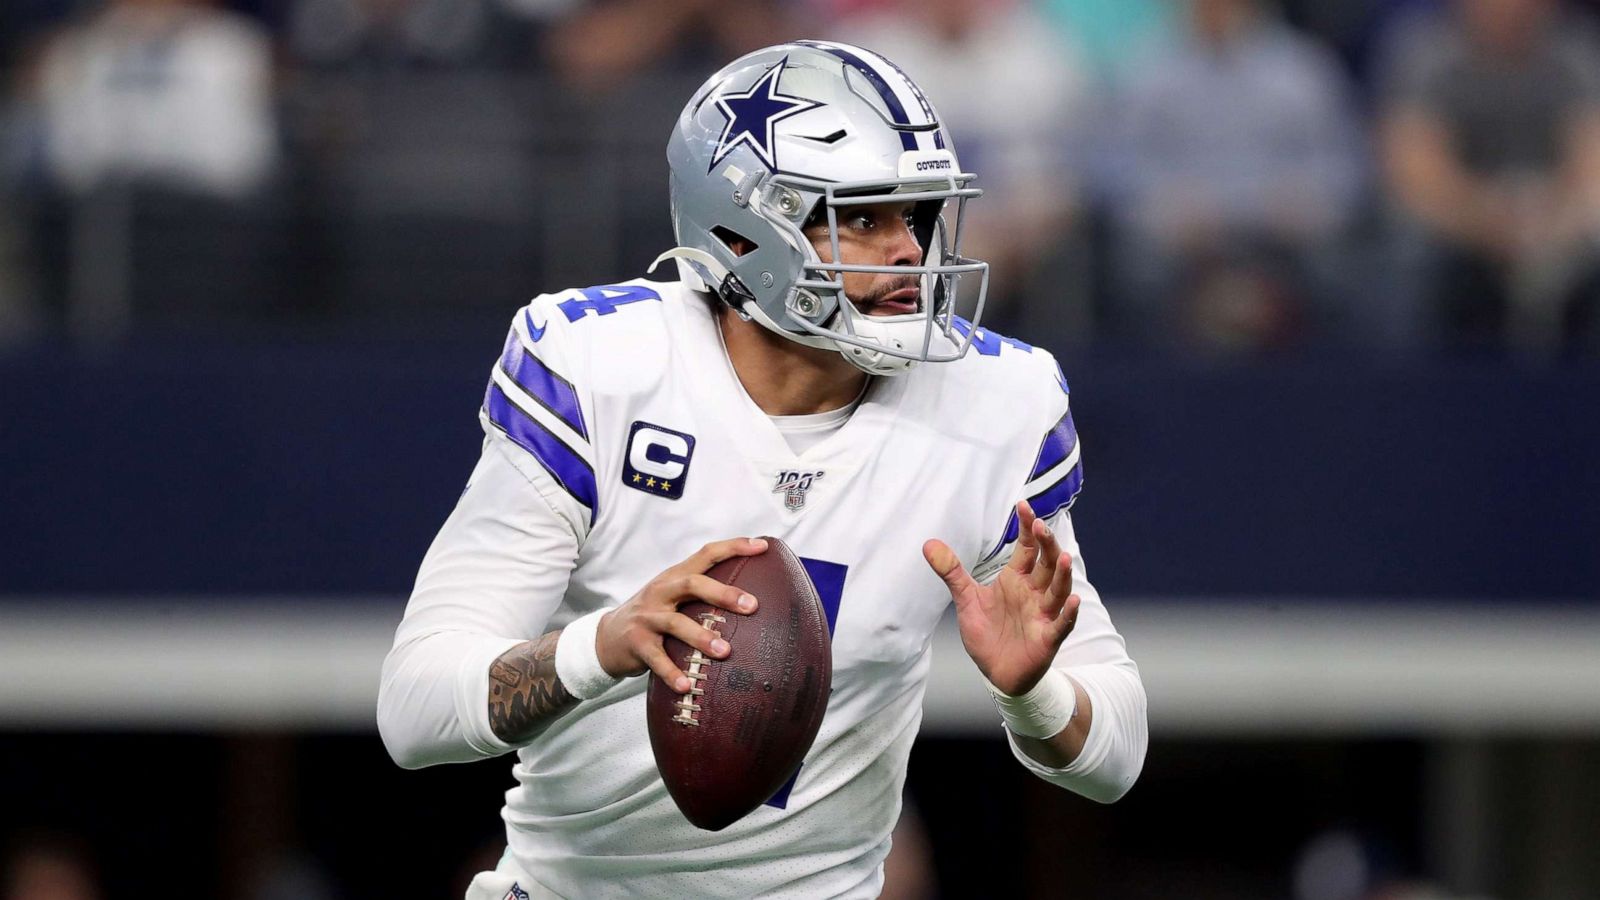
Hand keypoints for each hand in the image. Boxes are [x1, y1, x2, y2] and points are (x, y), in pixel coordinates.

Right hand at [596, 538, 763, 692]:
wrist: (607, 637)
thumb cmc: (653, 616)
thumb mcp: (673, 596)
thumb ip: (702, 593)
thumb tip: (750, 598)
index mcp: (674, 576)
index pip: (706, 554)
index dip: (733, 547)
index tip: (761, 547)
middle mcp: (661, 592)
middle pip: (692, 584)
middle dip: (723, 593)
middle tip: (751, 605)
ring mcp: (647, 617)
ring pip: (676, 623)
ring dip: (701, 637)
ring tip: (725, 652)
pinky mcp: (637, 643)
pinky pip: (656, 658)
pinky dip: (672, 672)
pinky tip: (687, 685)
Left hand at [923, 502, 1079, 695]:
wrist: (997, 673)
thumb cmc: (987, 633)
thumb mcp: (966, 599)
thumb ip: (951, 572)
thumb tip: (928, 544)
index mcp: (1017, 579)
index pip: (1027, 548)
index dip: (1026, 527)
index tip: (1022, 505)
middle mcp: (1034, 593)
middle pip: (1047, 564)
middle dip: (1046, 545)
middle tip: (1040, 526)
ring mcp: (1044, 615)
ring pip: (1058, 590)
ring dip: (1062, 575)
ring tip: (1064, 557)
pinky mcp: (1048, 638)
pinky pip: (1062, 624)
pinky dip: (1069, 614)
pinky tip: (1072, 601)